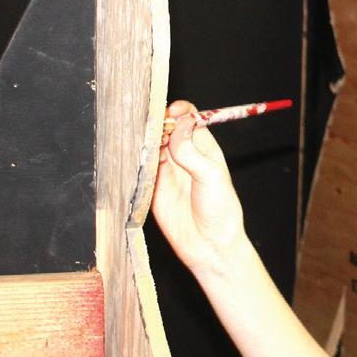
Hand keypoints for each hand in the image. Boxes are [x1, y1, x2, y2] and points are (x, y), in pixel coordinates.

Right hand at [152, 100, 246, 275]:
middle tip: (154, 129)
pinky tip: (137, 159)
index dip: (179, 111)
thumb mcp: (211, 176)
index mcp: (203, 147)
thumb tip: (180, 124)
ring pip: (149, 144)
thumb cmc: (220, 210)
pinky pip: (140, 166)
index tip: (171, 112)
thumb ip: (192, 151)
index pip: (189, 118)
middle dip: (157, 122)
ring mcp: (166, 170)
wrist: (210, 246)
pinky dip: (136, 159)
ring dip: (144, 140)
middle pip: (164, 127)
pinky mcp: (152, 186)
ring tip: (145, 144)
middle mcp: (184, 155)